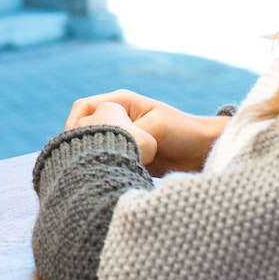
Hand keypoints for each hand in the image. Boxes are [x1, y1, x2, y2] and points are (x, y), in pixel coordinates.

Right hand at [68, 90, 225, 175]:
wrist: (203, 152)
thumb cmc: (183, 132)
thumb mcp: (155, 127)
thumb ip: (130, 133)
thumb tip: (108, 145)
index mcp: (121, 102)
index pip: (83, 108)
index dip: (74, 124)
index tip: (75, 142)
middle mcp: (117, 118)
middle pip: (83, 128)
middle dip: (80, 143)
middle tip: (79, 160)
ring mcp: (120, 138)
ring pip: (93, 146)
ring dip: (91, 157)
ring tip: (92, 170)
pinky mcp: (125, 156)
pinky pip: (105, 160)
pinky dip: (102, 168)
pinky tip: (103, 177)